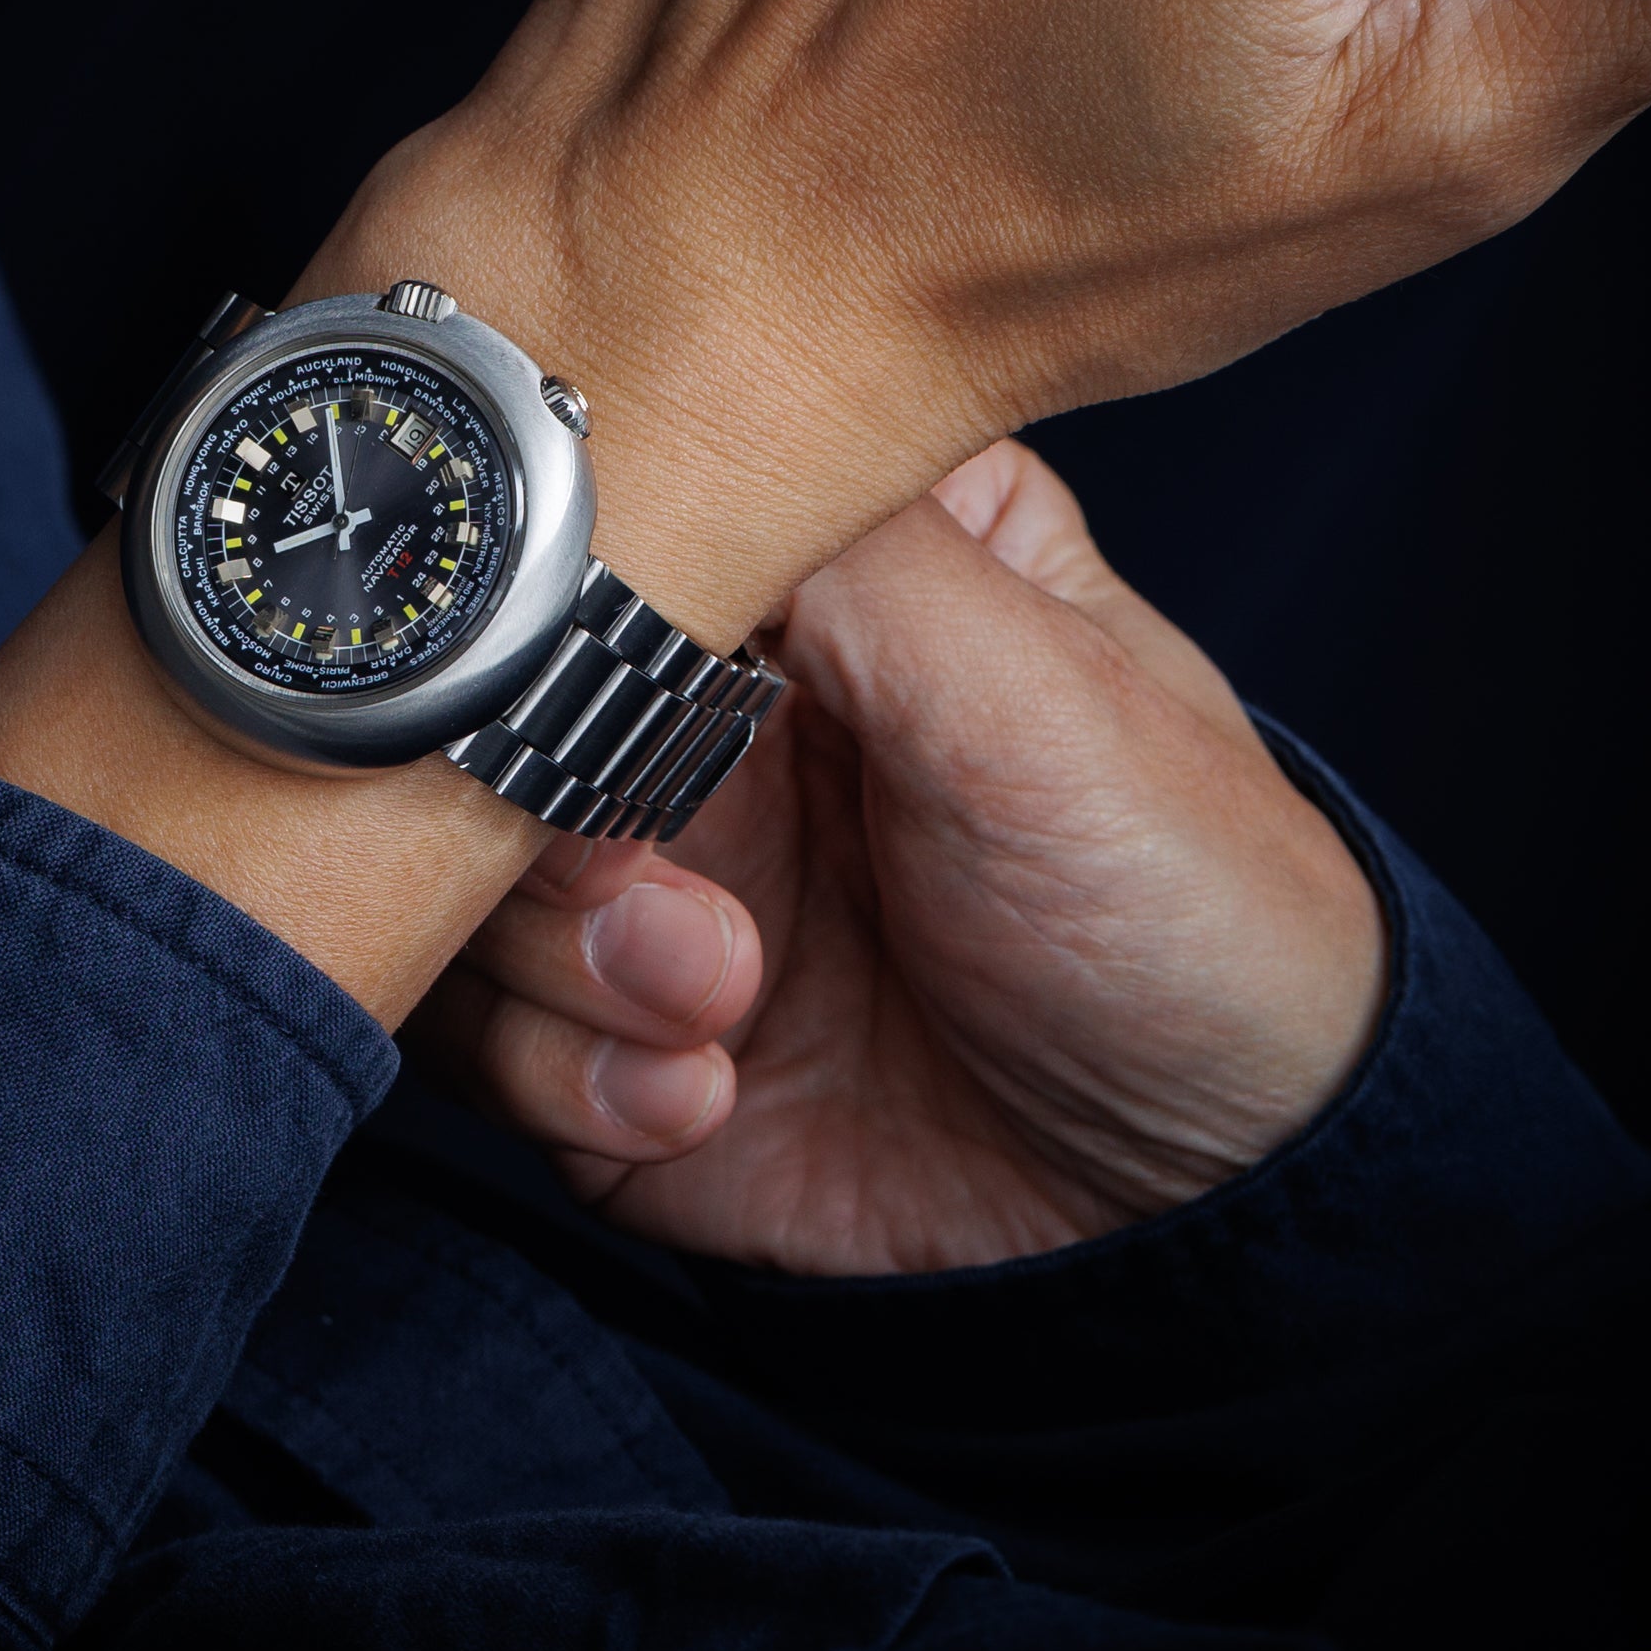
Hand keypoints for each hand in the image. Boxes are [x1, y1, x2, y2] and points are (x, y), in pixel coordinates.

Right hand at [411, 445, 1384, 1272]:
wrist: (1199, 1224)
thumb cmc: (1188, 922)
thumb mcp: (1045, 701)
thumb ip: (853, 554)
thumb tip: (665, 425)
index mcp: (822, 570)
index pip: (615, 510)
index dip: (565, 588)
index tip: (583, 671)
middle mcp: (705, 702)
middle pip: (485, 692)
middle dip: (544, 811)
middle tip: (672, 902)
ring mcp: (640, 863)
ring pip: (450, 859)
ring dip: (558, 956)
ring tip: (722, 1006)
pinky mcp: (595, 1026)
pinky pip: (466, 1025)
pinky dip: (562, 1071)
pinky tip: (706, 1095)